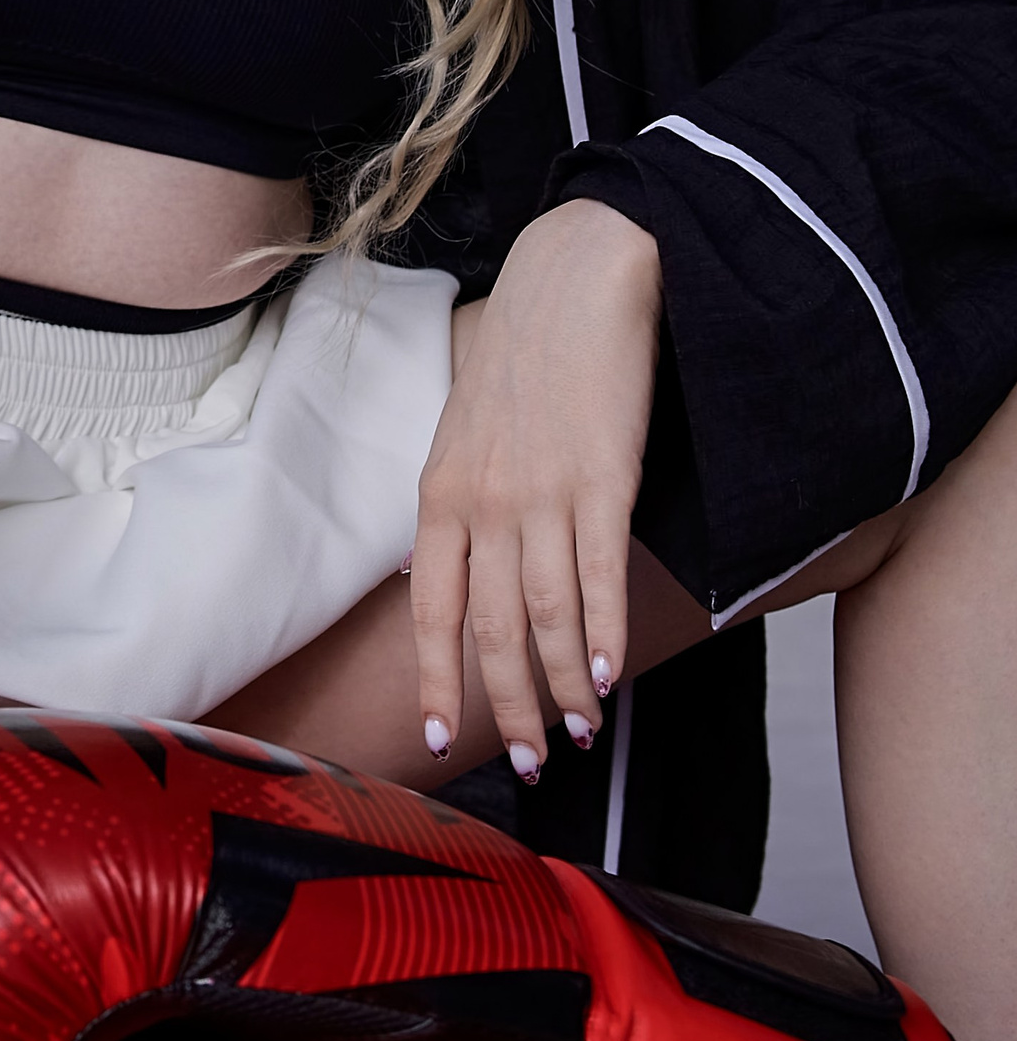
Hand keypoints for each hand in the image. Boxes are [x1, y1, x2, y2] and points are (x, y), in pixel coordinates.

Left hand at [409, 197, 659, 779]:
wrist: (576, 279)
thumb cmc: (525, 358)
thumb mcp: (467, 432)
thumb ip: (461, 506)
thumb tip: (453, 578)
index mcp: (441, 491)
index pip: (432, 609)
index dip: (439, 677)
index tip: (443, 733)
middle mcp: (482, 499)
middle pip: (490, 630)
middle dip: (508, 705)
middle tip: (534, 760)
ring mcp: (541, 490)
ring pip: (545, 616)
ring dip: (563, 687)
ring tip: (582, 732)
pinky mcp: (602, 476)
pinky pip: (599, 575)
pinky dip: (602, 635)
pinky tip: (608, 675)